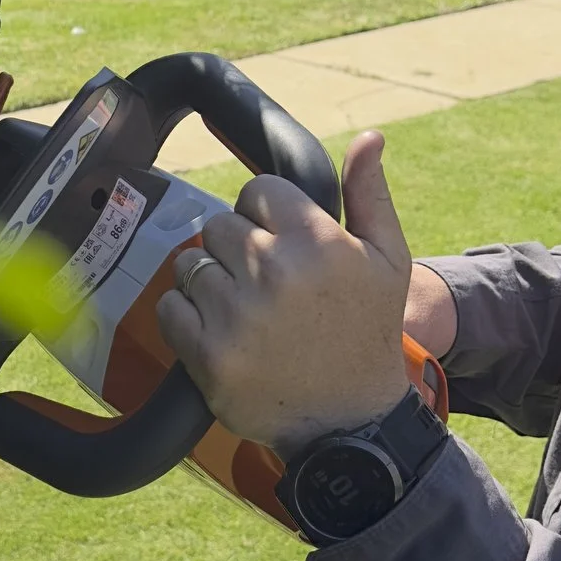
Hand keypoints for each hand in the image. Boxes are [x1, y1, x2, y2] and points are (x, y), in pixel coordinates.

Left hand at [156, 129, 415, 455]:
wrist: (351, 423)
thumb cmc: (368, 334)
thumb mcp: (389, 261)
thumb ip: (370, 195)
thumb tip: (369, 138)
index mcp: (316, 239)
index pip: (256, 190)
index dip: (264, 217)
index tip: (279, 248)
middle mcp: (274, 270)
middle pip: (218, 225)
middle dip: (236, 252)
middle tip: (264, 288)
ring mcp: (238, 314)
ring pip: (191, 265)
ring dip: (209, 284)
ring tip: (244, 313)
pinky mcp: (209, 355)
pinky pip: (171, 309)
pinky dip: (187, 320)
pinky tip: (222, 336)